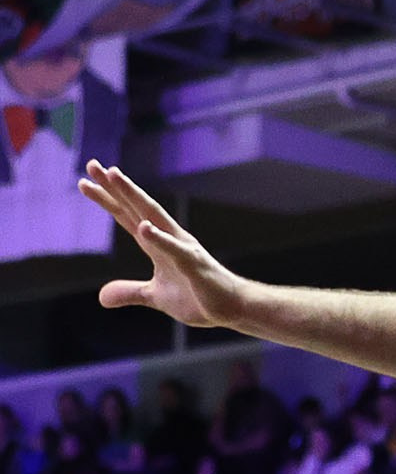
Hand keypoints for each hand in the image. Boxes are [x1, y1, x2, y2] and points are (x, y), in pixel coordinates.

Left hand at [80, 163, 247, 328]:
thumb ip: (130, 292)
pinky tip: (144, 227)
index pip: (127, 216)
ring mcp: (181, 248)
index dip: (107, 199)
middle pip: (136, 207)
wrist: (232, 308)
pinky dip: (160, 238)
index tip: (85, 182)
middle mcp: (168, 238)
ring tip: (114, 176)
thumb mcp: (155, 296)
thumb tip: (102, 297)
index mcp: (157, 244)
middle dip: (114, 187)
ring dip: (133, 195)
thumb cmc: (198, 297)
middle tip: (92, 165)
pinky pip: (174, 249)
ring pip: (153, 216)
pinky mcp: (194, 264)